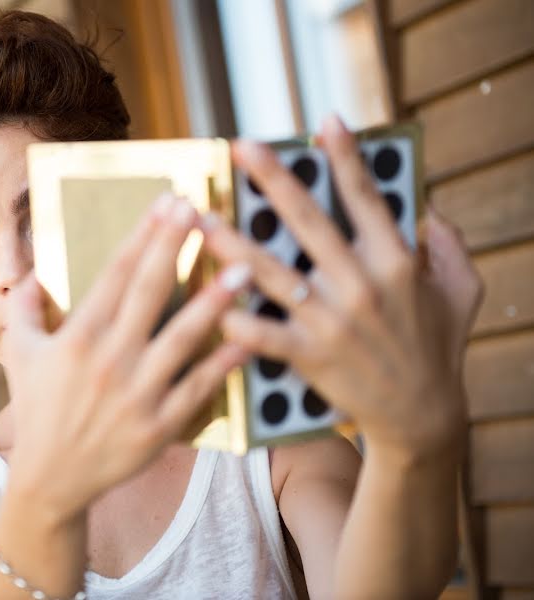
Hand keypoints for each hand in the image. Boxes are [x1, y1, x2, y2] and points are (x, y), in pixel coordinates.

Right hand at [1, 193, 251, 521]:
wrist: (51, 480)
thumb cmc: (37, 411)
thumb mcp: (17, 355)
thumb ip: (21, 309)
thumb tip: (29, 273)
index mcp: (76, 338)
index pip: (115, 275)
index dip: (144, 235)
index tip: (167, 203)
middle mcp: (108, 361)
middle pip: (149, 293)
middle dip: (176, 248)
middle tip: (202, 210)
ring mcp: (136, 394)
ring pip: (183, 337)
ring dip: (215, 300)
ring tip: (244, 267)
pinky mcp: (160, 426)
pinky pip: (198, 387)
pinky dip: (223, 363)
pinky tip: (248, 337)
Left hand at [200, 115, 483, 460]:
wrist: (422, 416)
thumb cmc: (437, 348)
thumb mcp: (461, 291)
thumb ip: (450, 246)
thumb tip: (429, 210)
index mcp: (396, 261)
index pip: (365, 198)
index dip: (345, 156)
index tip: (323, 121)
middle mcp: (362, 284)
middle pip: (310, 222)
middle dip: (274, 181)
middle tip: (242, 148)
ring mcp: (333, 321)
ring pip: (274, 273)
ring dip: (234, 243)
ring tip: (200, 218)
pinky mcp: (312, 356)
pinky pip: (267, 335)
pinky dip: (240, 321)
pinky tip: (210, 303)